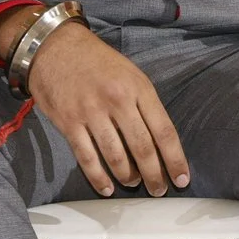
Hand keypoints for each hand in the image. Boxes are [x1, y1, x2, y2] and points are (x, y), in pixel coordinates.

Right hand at [22, 20, 189, 196]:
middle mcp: (118, 101)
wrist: (55, 48)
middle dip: (154, 175)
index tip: (183, 178)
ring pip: (116, 156)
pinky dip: (98, 177)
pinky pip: (87, 158)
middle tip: (159, 190)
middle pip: (143, 148)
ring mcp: (92, 113)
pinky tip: (107, 188)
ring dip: (127, 177)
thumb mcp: (131, 74)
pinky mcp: (69, 122)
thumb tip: (160, 140)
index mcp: (139, 89)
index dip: (175, 159)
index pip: (164, 131)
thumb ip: (145, 104)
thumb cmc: (98, 62)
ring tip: (134, 184)